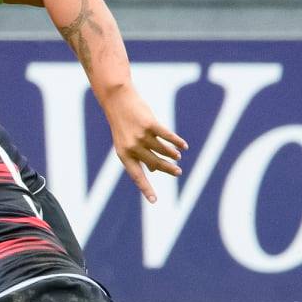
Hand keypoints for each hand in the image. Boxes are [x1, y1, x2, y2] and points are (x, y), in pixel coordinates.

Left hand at [99, 86, 185, 202]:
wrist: (118, 101)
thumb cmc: (123, 124)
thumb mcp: (126, 142)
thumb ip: (139, 156)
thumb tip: (155, 172)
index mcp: (124, 155)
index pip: (137, 176)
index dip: (146, 188)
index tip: (154, 200)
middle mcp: (132, 147)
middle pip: (155, 163)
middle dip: (168, 169)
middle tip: (178, 172)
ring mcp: (141, 136)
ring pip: (162, 150)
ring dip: (172, 155)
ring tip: (178, 157)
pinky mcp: (150, 124)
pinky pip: (167, 137)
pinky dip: (177, 142)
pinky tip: (183, 146)